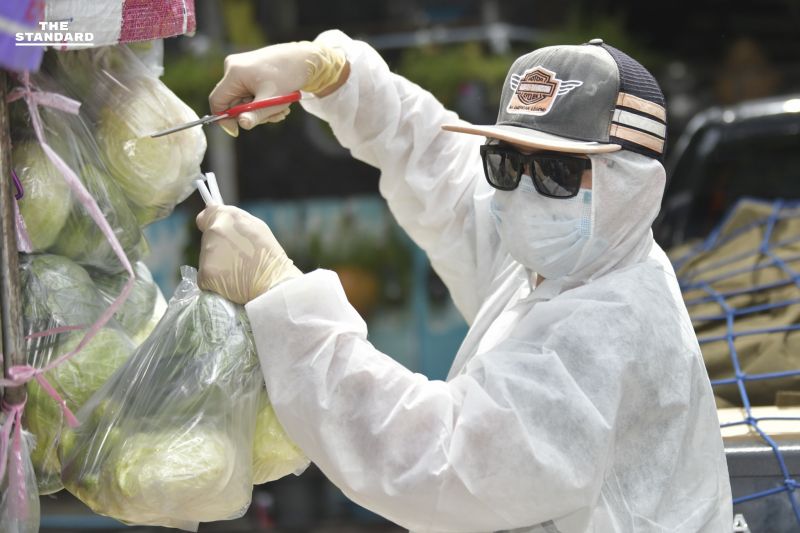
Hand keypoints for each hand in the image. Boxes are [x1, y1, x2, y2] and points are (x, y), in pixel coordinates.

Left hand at [196, 205, 301, 303]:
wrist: (273, 283)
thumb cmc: (271, 256)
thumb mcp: (257, 228)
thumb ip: (235, 222)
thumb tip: (219, 217)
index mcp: (228, 217)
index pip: (205, 216)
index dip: (209, 224)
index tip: (214, 232)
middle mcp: (214, 232)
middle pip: (208, 239)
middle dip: (218, 246)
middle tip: (238, 257)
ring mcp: (207, 254)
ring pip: (207, 258)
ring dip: (217, 263)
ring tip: (237, 271)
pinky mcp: (204, 274)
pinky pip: (205, 277)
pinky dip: (215, 281)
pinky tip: (231, 283)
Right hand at [209, 40, 347, 135]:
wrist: (303, 59)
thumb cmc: (288, 76)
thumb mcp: (271, 100)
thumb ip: (255, 114)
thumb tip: (241, 125)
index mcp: (234, 72)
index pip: (217, 101)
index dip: (225, 119)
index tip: (237, 131)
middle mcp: (233, 68)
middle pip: (233, 102)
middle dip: (253, 114)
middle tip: (274, 116)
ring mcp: (240, 68)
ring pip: (244, 100)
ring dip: (262, 110)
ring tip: (282, 109)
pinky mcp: (248, 70)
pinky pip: (249, 93)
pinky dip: (263, 101)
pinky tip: (279, 102)